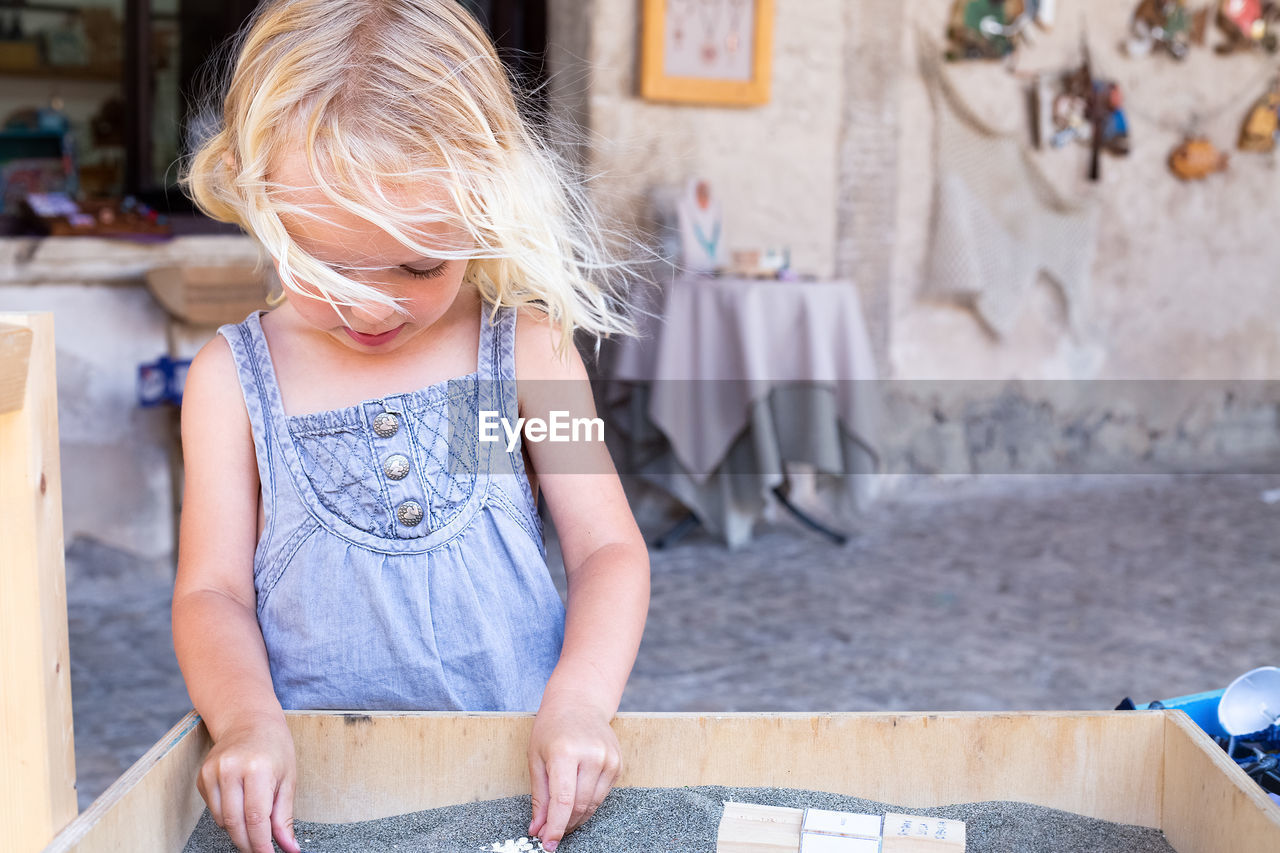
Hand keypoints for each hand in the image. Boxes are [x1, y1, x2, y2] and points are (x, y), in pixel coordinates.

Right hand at [197, 714, 300, 852]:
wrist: (249, 721)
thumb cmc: (274, 747)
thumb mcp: (287, 779)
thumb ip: (284, 816)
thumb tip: (290, 848)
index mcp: (257, 769)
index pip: (256, 819)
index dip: (262, 845)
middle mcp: (231, 770)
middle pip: (236, 824)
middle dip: (249, 844)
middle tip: (261, 850)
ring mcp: (212, 773)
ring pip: (222, 821)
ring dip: (238, 831)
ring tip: (254, 826)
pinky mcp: (202, 777)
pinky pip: (213, 810)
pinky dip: (227, 817)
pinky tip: (240, 805)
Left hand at [527, 698, 621, 850]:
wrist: (579, 703)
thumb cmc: (552, 728)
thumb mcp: (536, 758)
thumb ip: (539, 796)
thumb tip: (538, 828)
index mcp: (566, 752)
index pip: (563, 801)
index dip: (555, 827)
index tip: (548, 845)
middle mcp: (592, 755)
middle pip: (579, 806)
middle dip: (563, 825)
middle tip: (548, 833)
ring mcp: (609, 759)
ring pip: (593, 805)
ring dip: (576, 818)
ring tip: (560, 819)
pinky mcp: (618, 764)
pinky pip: (602, 795)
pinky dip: (588, 804)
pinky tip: (576, 800)